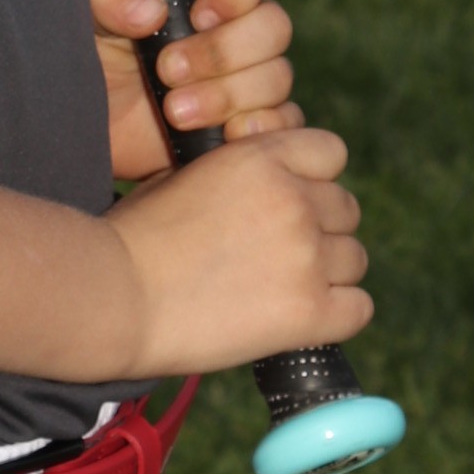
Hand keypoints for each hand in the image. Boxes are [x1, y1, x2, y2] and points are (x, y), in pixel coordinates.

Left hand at [89, 0, 298, 177]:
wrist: (85, 132)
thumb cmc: (86, 62)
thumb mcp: (84, 17)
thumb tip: (153, 11)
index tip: (198, 15)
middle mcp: (236, 29)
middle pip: (274, 25)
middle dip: (222, 52)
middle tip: (167, 72)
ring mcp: (249, 78)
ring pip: (277, 76)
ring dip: (227, 95)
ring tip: (174, 113)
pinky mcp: (251, 124)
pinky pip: (284, 122)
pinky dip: (257, 129)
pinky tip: (221, 137)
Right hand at [107, 120, 370, 381]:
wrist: (115, 294)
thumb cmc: (135, 238)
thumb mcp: (185, 176)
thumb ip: (238, 174)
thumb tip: (267, 187)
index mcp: (262, 157)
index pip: (330, 152)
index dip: (313, 179)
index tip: (290, 202)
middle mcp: (293, 199)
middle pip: (346, 209)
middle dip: (320, 230)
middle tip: (280, 257)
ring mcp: (306, 255)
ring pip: (354, 259)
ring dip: (328, 274)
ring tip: (283, 291)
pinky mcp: (309, 311)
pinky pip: (359, 308)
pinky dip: (335, 316)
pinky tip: (302, 321)